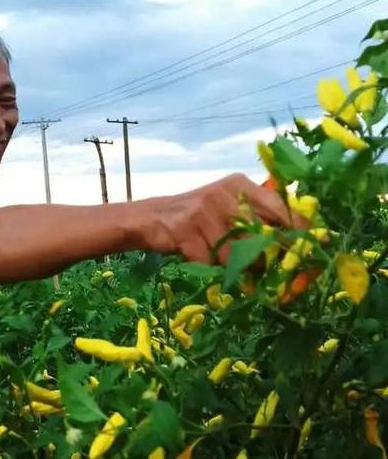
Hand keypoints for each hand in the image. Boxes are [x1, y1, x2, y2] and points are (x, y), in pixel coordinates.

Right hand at [144, 173, 304, 264]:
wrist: (151, 218)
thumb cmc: (198, 216)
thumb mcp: (229, 206)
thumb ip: (258, 218)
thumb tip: (297, 247)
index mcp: (240, 185)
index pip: (281, 208)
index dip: (298, 234)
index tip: (307, 257)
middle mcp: (224, 194)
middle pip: (260, 237)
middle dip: (264, 261)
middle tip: (265, 274)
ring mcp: (203, 211)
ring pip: (235, 254)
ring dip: (234, 268)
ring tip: (222, 262)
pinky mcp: (185, 230)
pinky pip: (210, 261)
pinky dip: (209, 267)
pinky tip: (199, 257)